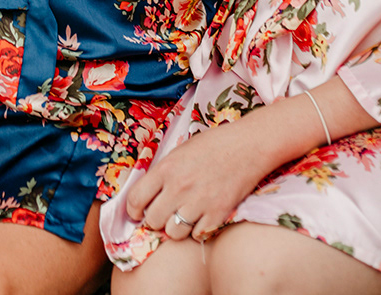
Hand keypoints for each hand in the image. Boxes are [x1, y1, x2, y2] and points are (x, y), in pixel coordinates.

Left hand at [123, 119, 271, 242]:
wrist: (248, 146)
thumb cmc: (214, 145)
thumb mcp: (180, 151)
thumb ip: (163, 173)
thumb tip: (147, 194)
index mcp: (166, 168)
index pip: (135, 199)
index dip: (133, 211)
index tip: (138, 213)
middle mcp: (179, 187)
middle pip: (152, 220)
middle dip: (156, 220)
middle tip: (165, 214)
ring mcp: (198, 202)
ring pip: (173, 233)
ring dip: (176, 228)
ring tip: (183, 217)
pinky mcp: (218, 214)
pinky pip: (197, 236)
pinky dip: (198, 231)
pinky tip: (202, 218)